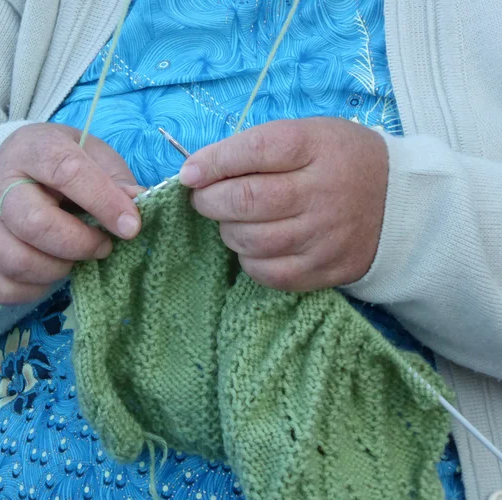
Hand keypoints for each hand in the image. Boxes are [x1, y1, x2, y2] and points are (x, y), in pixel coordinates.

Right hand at [0, 123, 142, 304]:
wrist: (22, 173)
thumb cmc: (69, 168)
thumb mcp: (98, 160)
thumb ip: (118, 181)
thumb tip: (138, 204)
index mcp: (34, 148)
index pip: (67, 172)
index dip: (104, 202)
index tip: (131, 227)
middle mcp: (0, 182)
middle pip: (34, 224)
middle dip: (80, 244)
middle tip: (103, 246)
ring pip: (14, 259)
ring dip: (57, 269)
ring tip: (76, 260)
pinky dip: (30, 290)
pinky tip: (50, 273)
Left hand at [179, 117, 388, 291]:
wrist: (400, 205)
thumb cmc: (342, 162)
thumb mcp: (310, 135)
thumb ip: (257, 148)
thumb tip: (198, 170)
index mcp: (317, 147)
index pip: (255, 151)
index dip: (212, 162)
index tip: (190, 173)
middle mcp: (322, 193)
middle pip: (246, 200)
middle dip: (209, 200)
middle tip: (204, 198)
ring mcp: (324, 236)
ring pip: (250, 240)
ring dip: (227, 230)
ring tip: (233, 220)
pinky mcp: (324, 270)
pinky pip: (268, 273)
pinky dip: (248, 259)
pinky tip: (254, 245)